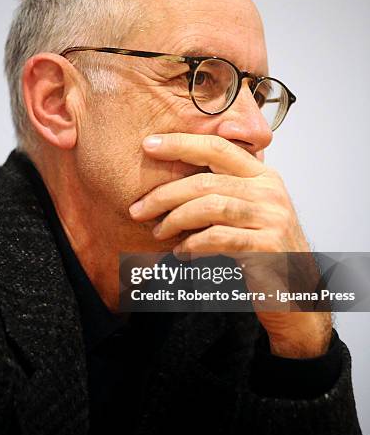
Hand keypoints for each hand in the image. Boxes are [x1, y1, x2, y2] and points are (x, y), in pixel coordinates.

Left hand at [129, 133, 331, 357]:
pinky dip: (192, 244)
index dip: (180, 143)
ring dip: (174, 220)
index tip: (149, 144)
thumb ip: (224, 190)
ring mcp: (271, 217)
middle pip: (205, 181)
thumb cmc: (265, 249)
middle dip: (164, 195)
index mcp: (263, 175)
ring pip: (209, 207)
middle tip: (138, 209)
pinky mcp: (267, 245)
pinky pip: (218, 237)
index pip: (217, 148)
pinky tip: (181, 252)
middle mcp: (269, 191)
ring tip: (158, 233)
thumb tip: (173, 181)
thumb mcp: (249, 210)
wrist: (297, 290)